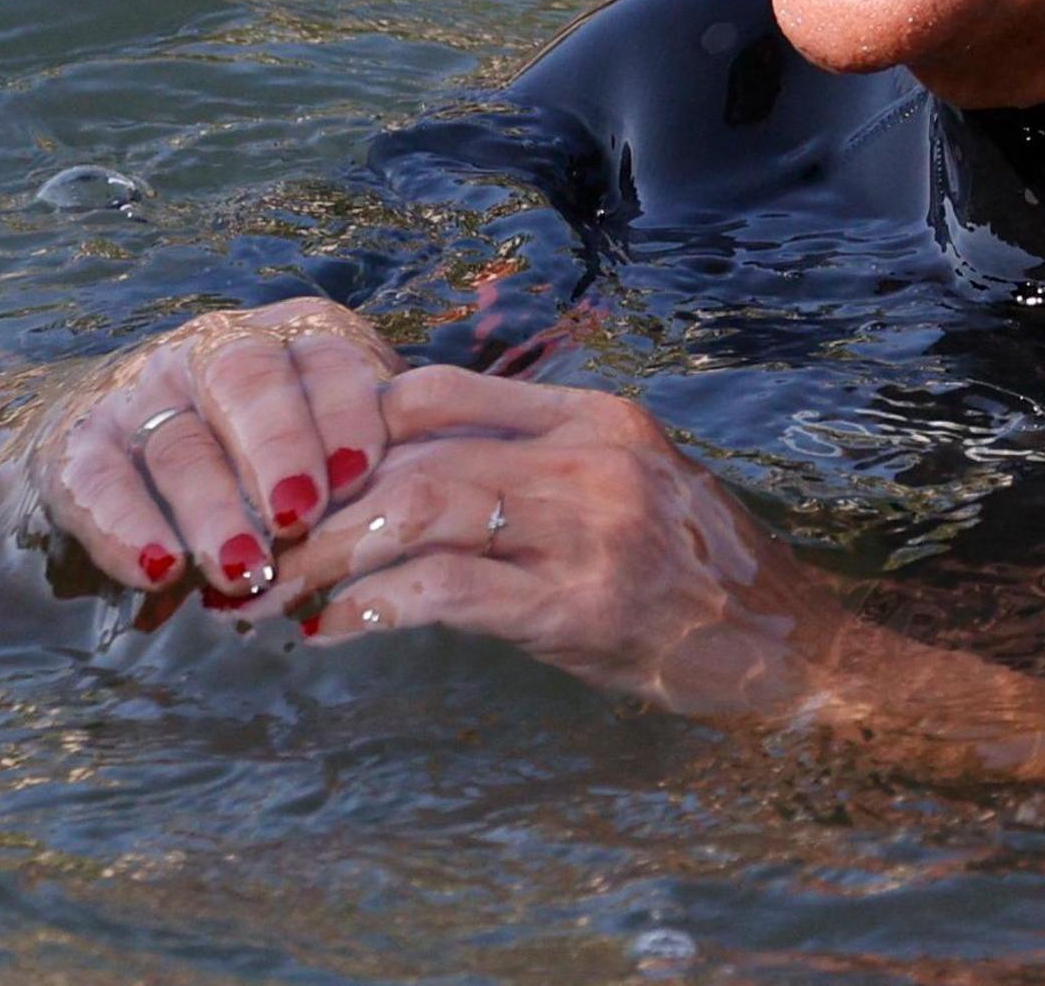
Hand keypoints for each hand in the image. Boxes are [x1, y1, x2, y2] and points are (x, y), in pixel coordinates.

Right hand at [27, 299, 403, 604]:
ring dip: (213, 508)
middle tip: (299, 518)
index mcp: (291, 339)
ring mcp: (143, 394)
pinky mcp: (80, 444)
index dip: (347, 413)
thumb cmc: (265, 453)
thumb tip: (441, 501)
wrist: (120, 448)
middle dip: (278, 449)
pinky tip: (157, 569)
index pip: (326, 359)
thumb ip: (372, 454)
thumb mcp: (328, 435)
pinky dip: (126, 524)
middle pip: (248, 382)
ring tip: (243, 569)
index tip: (362, 472)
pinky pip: (100, 478)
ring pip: (181, 440)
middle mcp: (215, 351)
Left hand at [267, 367, 844, 713]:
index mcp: (595, 419)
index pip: (438, 388)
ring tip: (265, 593)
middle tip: (243, 541)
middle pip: (412, 445)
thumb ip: (534, 476)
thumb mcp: (627, 497)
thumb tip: (403, 482)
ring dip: (324, 553)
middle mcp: (592, 455)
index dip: (344, 424)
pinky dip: (374, 608)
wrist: (801, 656)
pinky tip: (329, 634)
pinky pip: (450, 592)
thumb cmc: (703, 585)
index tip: (284, 475)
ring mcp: (592, 527)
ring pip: (417, 507)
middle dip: (311, 494)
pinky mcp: (584, 605)